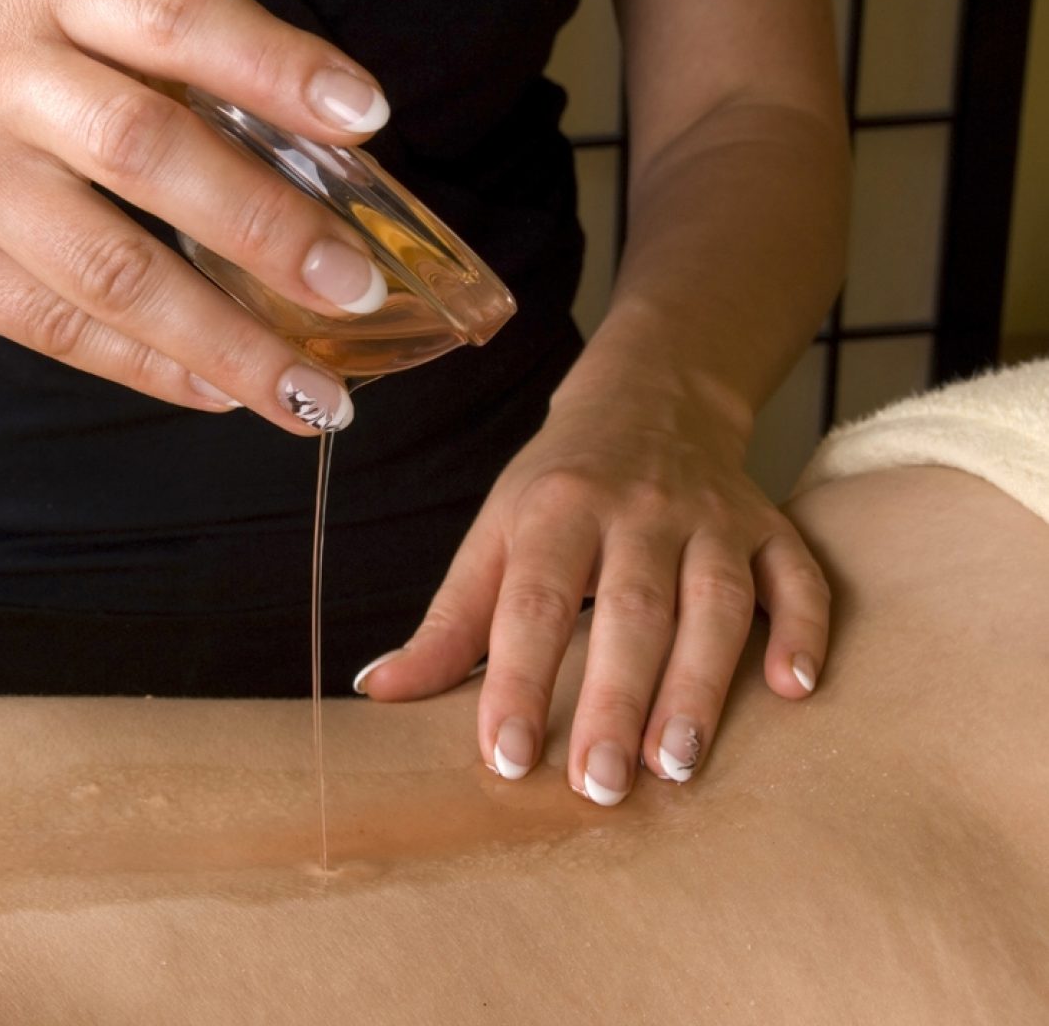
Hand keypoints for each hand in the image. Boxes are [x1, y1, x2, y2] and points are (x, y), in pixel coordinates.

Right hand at [0, 0, 390, 433]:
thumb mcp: (57, 9)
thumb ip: (164, 67)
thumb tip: (318, 167)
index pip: (178, 20)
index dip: (276, 67)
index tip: (368, 118)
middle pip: (145, 152)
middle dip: (263, 229)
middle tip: (354, 287)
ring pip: (106, 268)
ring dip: (224, 341)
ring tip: (312, 393)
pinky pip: (55, 327)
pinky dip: (150, 367)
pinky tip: (219, 391)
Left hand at [354, 375, 828, 804]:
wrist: (650, 399)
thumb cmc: (559, 487)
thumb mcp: (495, 534)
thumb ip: (450, 620)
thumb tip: (381, 691)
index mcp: (557, 509)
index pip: (534, 602)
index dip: (519, 680)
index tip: (508, 756)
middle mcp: (639, 510)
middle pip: (632, 609)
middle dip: (616, 699)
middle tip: (600, 786)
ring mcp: (712, 516)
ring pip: (716, 600)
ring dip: (701, 683)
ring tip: (678, 764)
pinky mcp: (769, 524)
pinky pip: (797, 574)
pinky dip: (803, 628)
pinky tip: (797, 689)